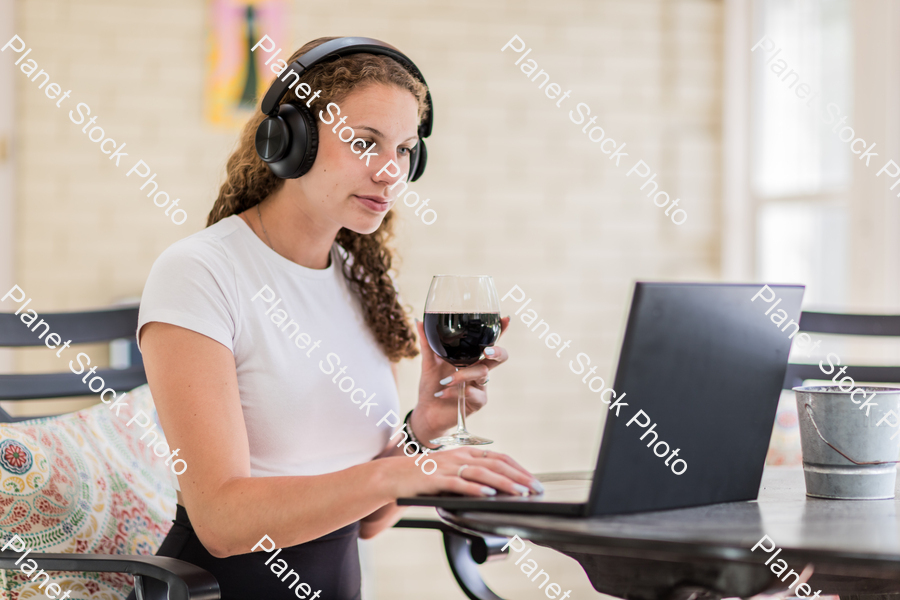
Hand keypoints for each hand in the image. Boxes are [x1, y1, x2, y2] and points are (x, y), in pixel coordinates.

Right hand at [388, 446, 543, 498]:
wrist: (393, 475)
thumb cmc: (424, 477)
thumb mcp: (451, 470)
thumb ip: (470, 475)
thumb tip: (496, 489)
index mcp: (465, 452)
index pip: (499, 457)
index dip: (518, 468)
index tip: (533, 480)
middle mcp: (459, 456)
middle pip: (495, 464)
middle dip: (518, 476)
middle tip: (534, 489)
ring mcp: (448, 466)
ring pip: (482, 473)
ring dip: (503, 483)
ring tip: (519, 492)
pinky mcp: (436, 479)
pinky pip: (459, 484)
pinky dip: (476, 489)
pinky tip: (488, 495)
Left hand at [412, 317, 510, 440]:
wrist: (427, 411)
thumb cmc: (431, 385)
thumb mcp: (428, 363)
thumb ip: (427, 343)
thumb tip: (418, 320)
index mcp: (470, 357)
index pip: (488, 341)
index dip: (500, 330)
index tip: (505, 319)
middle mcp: (479, 369)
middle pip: (500, 357)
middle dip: (497, 351)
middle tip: (487, 351)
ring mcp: (480, 386)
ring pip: (482, 373)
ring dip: (463, 375)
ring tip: (445, 381)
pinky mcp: (478, 401)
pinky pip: (474, 392)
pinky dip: (457, 392)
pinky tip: (443, 393)